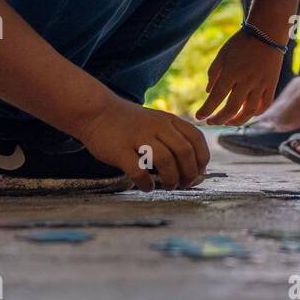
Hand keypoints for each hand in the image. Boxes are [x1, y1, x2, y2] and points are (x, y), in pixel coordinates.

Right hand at [76, 97, 208, 191]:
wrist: (97, 112)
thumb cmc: (131, 123)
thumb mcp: (157, 121)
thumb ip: (175, 137)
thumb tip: (195, 166)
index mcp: (169, 120)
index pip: (196, 138)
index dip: (202, 158)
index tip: (200, 172)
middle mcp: (157, 126)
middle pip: (184, 152)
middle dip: (189, 173)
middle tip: (185, 184)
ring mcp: (138, 137)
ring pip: (165, 161)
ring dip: (171, 179)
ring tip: (168, 186)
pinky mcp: (120, 150)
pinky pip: (138, 171)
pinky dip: (146, 183)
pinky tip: (146, 187)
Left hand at [198, 29, 285, 125]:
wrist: (267, 33)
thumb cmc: (241, 42)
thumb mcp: (222, 55)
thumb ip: (213, 74)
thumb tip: (208, 92)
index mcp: (231, 72)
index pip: (216, 97)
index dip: (206, 110)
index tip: (199, 116)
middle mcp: (246, 80)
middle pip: (231, 109)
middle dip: (219, 119)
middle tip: (211, 122)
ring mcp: (260, 84)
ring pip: (249, 112)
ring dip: (236, 121)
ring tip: (228, 122)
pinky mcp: (271, 84)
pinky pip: (264, 105)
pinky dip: (256, 113)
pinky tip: (247, 113)